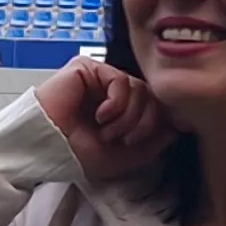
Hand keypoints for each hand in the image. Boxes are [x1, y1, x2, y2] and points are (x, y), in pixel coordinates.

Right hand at [37, 57, 171, 181]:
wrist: (48, 148)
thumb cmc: (78, 154)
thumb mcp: (125, 157)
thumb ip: (153, 142)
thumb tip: (178, 126)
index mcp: (122, 109)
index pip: (156, 106)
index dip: (161, 121)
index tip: (158, 137)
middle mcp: (113, 91)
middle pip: (153, 96)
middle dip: (145, 123)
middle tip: (126, 140)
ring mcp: (101, 78)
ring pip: (140, 89)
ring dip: (128, 117)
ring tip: (108, 132)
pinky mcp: (88, 68)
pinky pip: (120, 80)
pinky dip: (116, 104)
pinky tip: (101, 116)